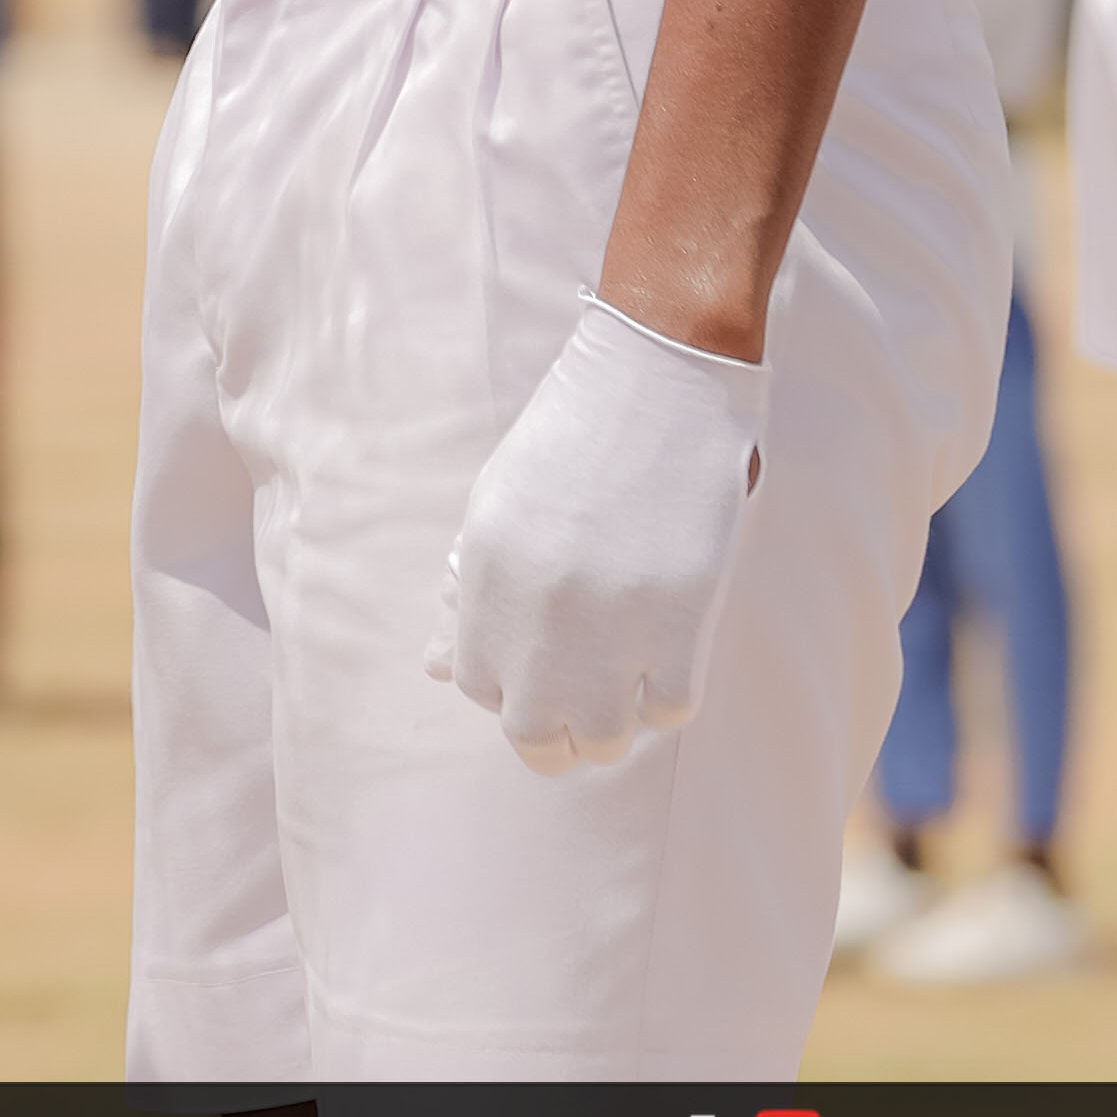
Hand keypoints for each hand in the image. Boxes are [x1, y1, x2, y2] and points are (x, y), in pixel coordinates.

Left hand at [429, 291, 763, 772]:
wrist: (655, 376)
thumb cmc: (571, 435)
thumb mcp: (496, 505)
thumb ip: (465, 593)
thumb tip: (434, 668)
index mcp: (485, 578)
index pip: (478, 687)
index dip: (508, 684)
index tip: (536, 661)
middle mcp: (539, 614)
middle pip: (535, 736)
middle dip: (556, 732)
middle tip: (581, 697)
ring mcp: (611, 625)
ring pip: (604, 739)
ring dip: (614, 719)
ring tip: (627, 674)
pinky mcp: (681, 623)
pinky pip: (669, 709)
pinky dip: (667, 692)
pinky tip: (667, 648)